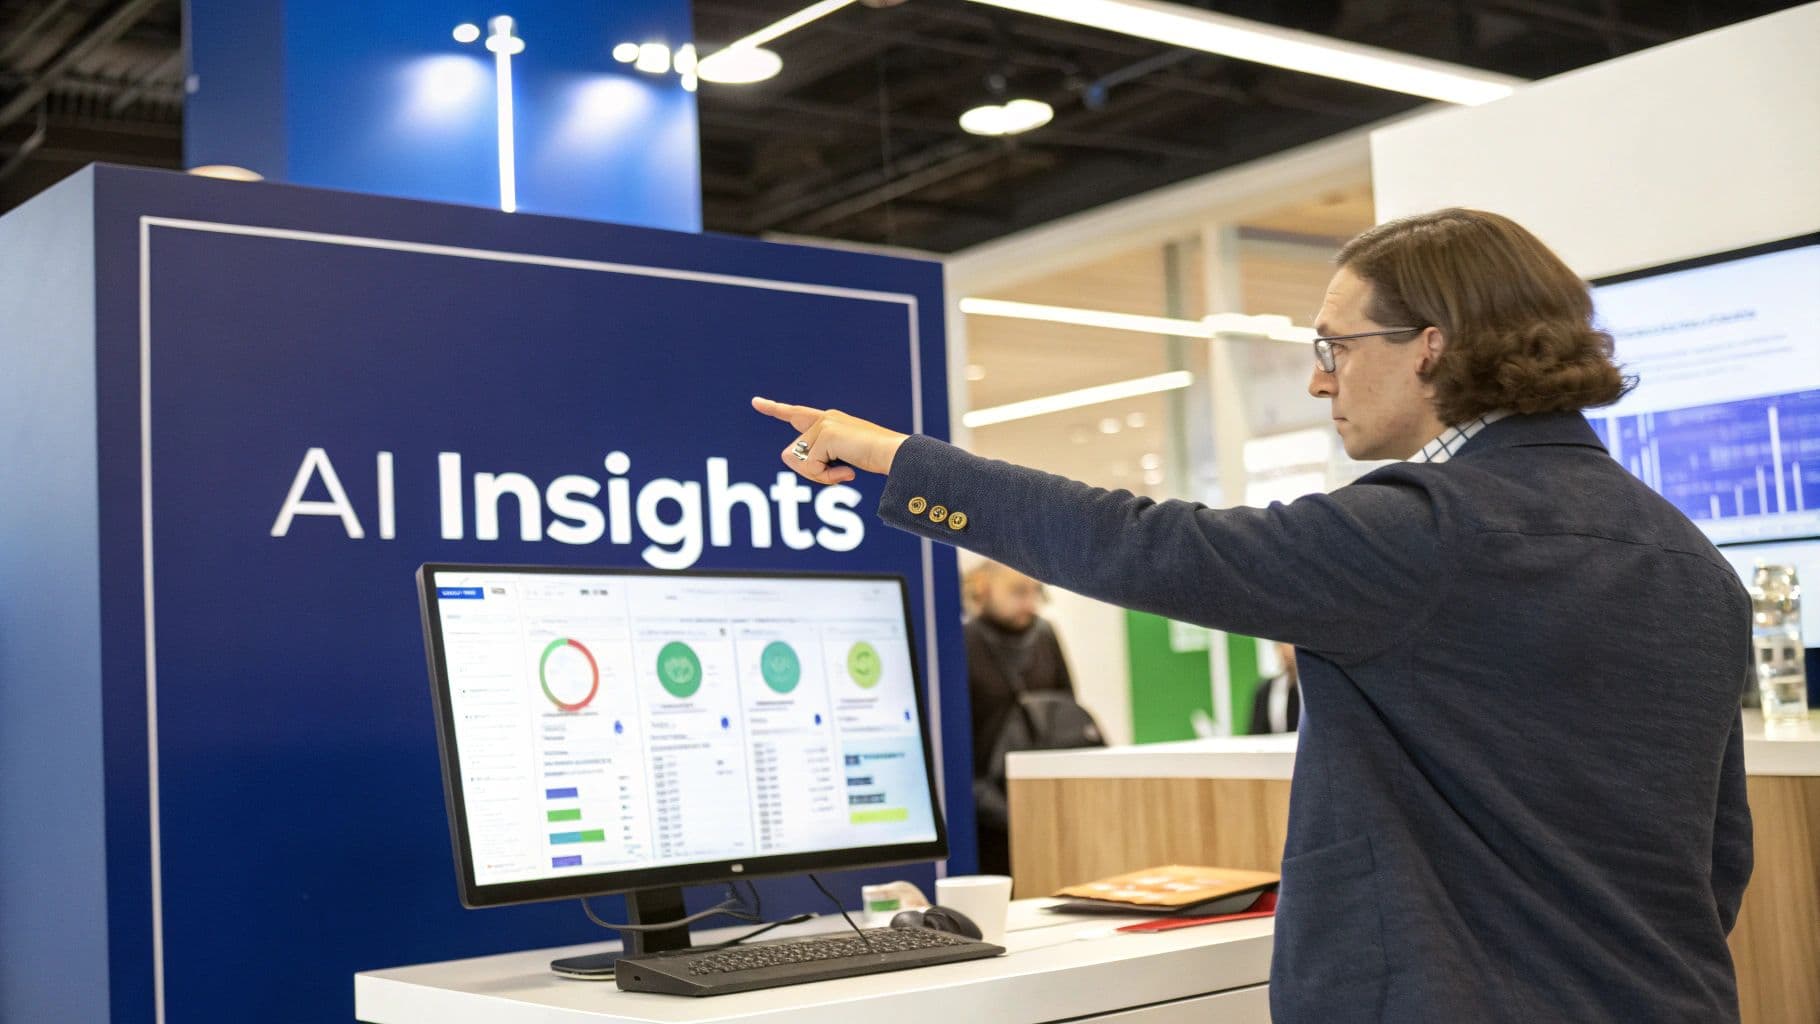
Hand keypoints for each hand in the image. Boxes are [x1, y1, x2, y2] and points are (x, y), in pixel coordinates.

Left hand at [751, 397, 909, 484]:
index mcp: (830, 421)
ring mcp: (825, 424)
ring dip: (820, 475)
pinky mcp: (826, 434)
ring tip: (846, 471)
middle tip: (839, 473)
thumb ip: (815, 460)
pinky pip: (811, 466)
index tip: (756, 402)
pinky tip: (848, 472)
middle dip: (811, 471)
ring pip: (800, 461)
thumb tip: (785, 455)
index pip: (797, 414)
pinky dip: (827, 477)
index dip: (775, 409)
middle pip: (793, 453)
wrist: (896, 455)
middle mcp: (824, 418)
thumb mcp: (841, 461)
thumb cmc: (875, 460)